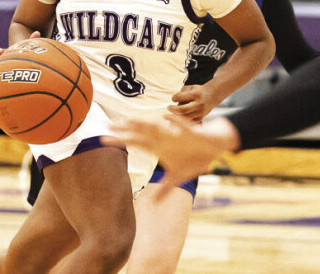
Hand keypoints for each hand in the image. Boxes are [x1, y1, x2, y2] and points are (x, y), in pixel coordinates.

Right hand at [0, 30, 40, 71]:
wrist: (29, 62)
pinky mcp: (4, 78)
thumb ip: (33, 41)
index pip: (3, 52)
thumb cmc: (29, 54)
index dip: (1, 52)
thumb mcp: (30, 48)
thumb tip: (37, 33)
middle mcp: (4, 62)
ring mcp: (3, 70)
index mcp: (9, 54)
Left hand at [102, 115, 238, 199]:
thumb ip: (165, 188)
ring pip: (157, 127)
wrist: (216, 145)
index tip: (102, 138)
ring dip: (144, 124)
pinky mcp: (191, 132)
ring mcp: (176, 134)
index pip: (135, 142)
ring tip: (129, 120)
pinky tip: (167, 117)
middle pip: (140, 133)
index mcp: (159, 147)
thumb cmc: (195, 157)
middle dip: (124, 129)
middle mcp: (163, 138)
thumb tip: (154, 203)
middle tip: (106, 125)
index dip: (120, 140)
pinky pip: (183, 126)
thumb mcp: (179, 177)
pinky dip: (176, 122)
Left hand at [169, 84, 221, 121]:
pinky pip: (189, 121)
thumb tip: (174, 100)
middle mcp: (199, 104)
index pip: (181, 97)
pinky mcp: (201, 117)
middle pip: (183, 110)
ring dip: (176, 116)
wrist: (213, 95)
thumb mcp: (191, 87)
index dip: (174, 98)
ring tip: (170, 115)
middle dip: (173, 109)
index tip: (173, 98)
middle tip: (168, 107)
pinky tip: (177, 119)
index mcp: (196, 94)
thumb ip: (181, 93)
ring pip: (186, 117)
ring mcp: (200, 112)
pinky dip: (183, 121)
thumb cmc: (199, 91)